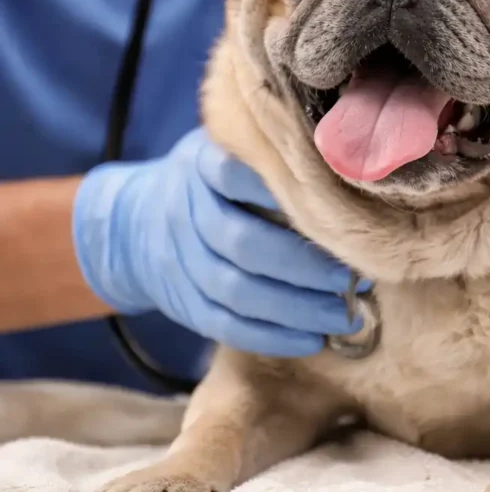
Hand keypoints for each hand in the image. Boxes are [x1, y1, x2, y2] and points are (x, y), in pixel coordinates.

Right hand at [73, 127, 366, 355]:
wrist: (135, 225)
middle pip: (243, 242)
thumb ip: (270, 156)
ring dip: (296, 309)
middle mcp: (187, 212)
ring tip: (345, 315)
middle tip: (352, 276)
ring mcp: (181, 262)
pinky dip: (272, 338)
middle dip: (302, 265)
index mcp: (201, 166)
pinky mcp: (184, 304)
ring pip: (237, 291)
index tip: (323, 204)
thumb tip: (347, 163)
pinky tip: (312, 340)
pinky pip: (226, 327)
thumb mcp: (227, 150)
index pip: (232, 174)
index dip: (274, 189)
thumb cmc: (212, 184)